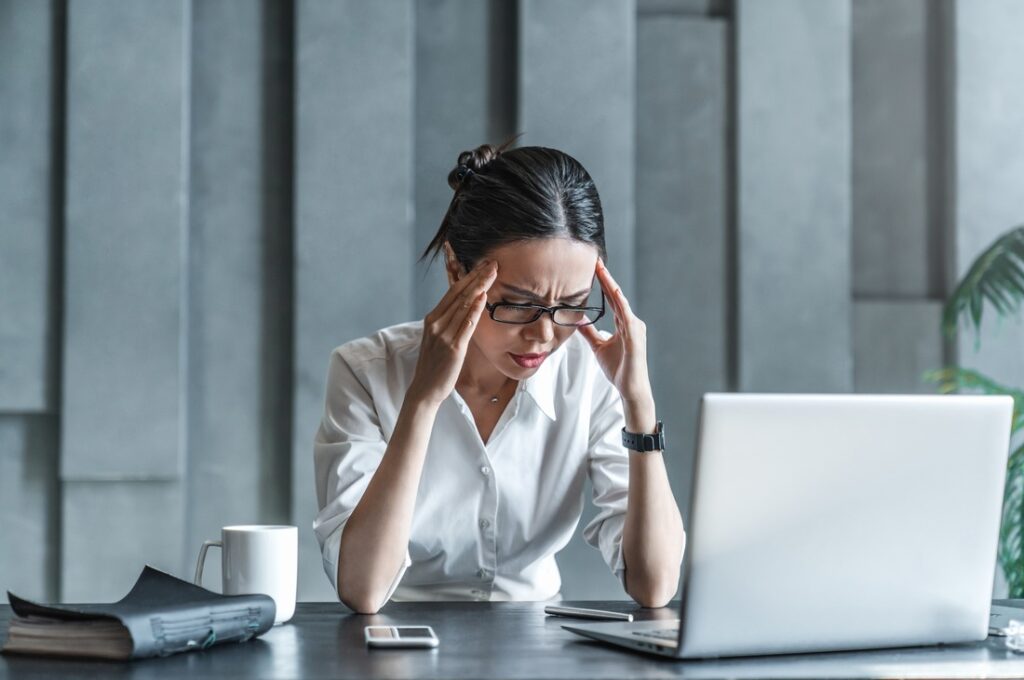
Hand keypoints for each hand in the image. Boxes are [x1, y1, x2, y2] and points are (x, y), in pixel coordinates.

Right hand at [408, 260, 497, 406]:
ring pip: (463, 305)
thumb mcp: (439, 338)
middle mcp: (436, 323)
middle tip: (493, 262)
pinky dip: (474, 310)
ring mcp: (443, 335)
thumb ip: (450, 322)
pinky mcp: (453, 348)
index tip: (483, 265)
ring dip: (479, 286)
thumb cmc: (435, 365)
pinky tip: (483, 297)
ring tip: (493, 273)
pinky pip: (466, 325)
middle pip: (459, 294)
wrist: (425, 389)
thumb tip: (466, 308)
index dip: (469, 276)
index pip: (452, 291)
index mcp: (432, 319)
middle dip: (477, 276)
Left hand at [578, 259, 653, 408]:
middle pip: (616, 296)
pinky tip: (613, 291)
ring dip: (611, 285)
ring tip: (601, 270)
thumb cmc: (619, 369)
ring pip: (621, 301)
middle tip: (596, 261)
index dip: (603, 284)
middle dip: (606, 278)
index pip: (612, 299)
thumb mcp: (599, 347)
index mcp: (624, 324)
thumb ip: (590, 333)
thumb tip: (579, 320)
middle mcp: (631, 322)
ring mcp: (635, 328)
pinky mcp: (635, 336)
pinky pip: (626, 315)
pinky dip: (619, 302)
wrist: (630, 388)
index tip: (594, 268)